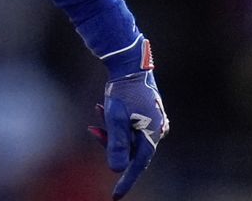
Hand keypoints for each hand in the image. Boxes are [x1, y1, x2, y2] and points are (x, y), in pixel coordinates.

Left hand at [89, 39, 169, 198]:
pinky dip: (115, 123)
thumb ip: (116, 144)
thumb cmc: (123, 90)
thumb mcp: (116, 117)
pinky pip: (130, 127)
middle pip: (131, 149)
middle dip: (110, 143)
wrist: (130, 63)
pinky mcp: (148, 114)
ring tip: (99, 111)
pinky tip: (102, 109)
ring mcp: (154, 122)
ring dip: (111, 131)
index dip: (126, 182)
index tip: (115, 197)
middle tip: (94, 131)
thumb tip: (116, 170)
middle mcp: (157, 130)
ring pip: (128, 137)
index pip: (138, 165)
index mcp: (152, 134)